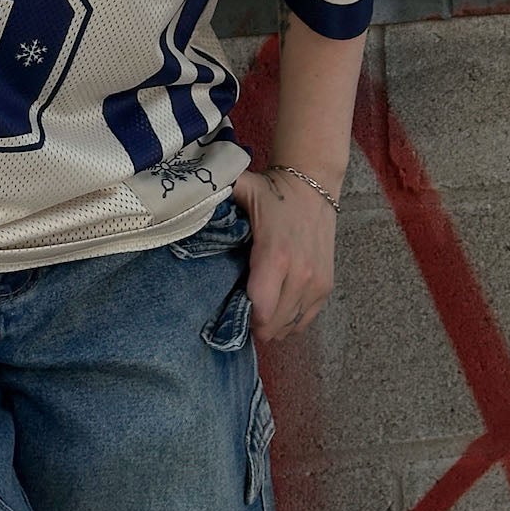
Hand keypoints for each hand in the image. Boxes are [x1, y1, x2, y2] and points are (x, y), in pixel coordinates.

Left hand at [229, 163, 336, 342]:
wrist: (314, 184)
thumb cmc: (274, 192)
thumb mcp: (242, 190)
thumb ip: (216, 196)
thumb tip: (183, 201)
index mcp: (276, 255)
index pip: (261, 307)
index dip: (245, 317)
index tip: (231, 311)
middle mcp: (300, 274)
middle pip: (274, 323)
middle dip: (256, 325)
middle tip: (241, 316)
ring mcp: (317, 282)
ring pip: (291, 326)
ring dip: (273, 326)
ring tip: (257, 316)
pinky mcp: (326, 285)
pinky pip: (307, 319)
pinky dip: (291, 323)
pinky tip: (276, 315)